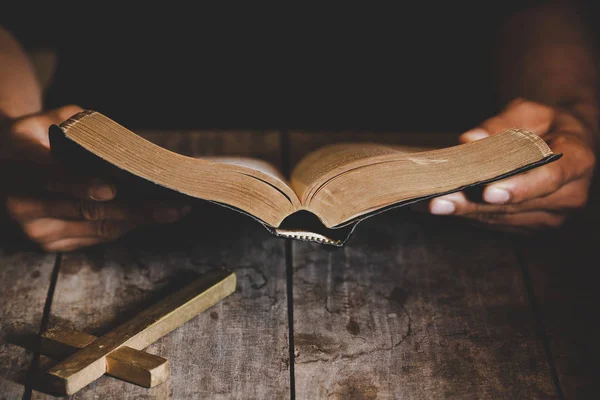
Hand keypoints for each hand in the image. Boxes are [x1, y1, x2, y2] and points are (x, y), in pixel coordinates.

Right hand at [1, 105, 190, 250]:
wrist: (3, 170)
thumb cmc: (31, 141)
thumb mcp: (40, 121)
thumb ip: (75, 126)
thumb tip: (119, 141)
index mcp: (20, 170)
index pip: (53, 180)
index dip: (82, 185)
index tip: (111, 188)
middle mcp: (24, 207)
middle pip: (87, 212)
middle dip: (135, 210)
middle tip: (173, 205)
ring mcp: (38, 232)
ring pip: (98, 229)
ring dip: (140, 221)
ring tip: (174, 210)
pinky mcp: (52, 246)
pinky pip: (97, 237)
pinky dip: (127, 226)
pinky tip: (152, 216)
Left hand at [428, 98, 595, 230]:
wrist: (560, 143)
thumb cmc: (544, 124)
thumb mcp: (528, 111)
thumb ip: (499, 125)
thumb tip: (470, 139)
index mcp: (578, 161)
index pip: (548, 178)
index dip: (518, 187)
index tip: (488, 192)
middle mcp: (570, 195)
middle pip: (516, 204)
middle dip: (474, 203)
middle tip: (440, 200)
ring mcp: (552, 217)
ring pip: (501, 218)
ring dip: (465, 212)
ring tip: (433, 204)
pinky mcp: (531, 227)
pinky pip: (496, 223)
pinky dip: (468, 215)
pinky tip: (443, 207)